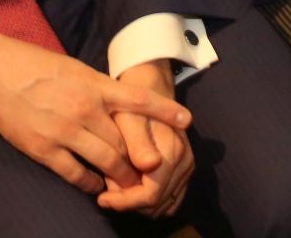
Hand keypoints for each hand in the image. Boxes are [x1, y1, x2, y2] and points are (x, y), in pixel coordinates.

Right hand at [0, 33, 190, 194]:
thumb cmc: (39, 67)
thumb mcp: (76, 69)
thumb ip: (100, 89)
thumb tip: (123, 104)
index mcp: (95, 85)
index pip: (138, 99)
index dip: (164, 111)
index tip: (187, 121)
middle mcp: (85, 109)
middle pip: (124, 142)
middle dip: (139, 161)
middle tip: (151, 173)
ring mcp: (65, 130)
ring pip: (105, 161)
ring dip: (120, 176)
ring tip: (128, 185)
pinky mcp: (45, 149)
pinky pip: (75, 174)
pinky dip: (89, 183)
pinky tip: (94, 187)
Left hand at [98, 61, 193, 217]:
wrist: (152, 86)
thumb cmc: (134, 100)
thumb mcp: (129, 118)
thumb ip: (138, 143)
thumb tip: (149, 166)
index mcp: (172, 151)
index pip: (150, 195)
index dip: (125, 202)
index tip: (102, 198)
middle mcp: (185, 162)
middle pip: (157, 204)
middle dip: (130, 202)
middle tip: (107, 189)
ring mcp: (188, 166)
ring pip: (164, 204)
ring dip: (140, 202)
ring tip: (117, 186)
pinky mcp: (186, 168)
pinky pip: (171, 198)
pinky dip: (151, 199)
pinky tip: (132, 186)